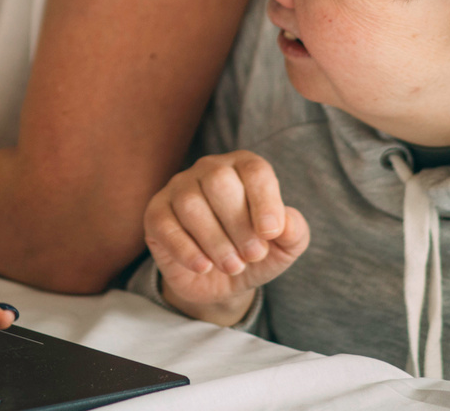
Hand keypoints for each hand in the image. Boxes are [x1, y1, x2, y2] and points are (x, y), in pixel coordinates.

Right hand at [141, 150, 308, 325]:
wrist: (220, 282)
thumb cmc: (253, 253)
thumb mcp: (283, 248)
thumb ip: (293, 232)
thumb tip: (284, 224)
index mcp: (243, 168)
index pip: (254, 170)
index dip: (264, 201)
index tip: (270, 235)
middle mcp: (209, 170)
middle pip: (219, 181)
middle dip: (239, 225)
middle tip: (253, 256)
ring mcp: (178, 188)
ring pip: (191, 204)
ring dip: (216, 242)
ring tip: (232, 266)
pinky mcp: (156, 213)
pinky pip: (165, 225)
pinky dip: (187, 250)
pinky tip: (204, 267)